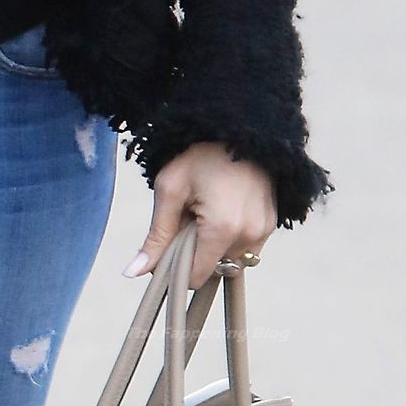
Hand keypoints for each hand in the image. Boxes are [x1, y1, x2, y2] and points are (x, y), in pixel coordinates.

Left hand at [123, 141, 276, 289]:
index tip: (168, 245)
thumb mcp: (170, 189)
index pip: (196, 277)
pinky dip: (230, 237)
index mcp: (222, 229)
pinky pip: (245, 247)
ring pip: (229, 259)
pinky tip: (224, 210)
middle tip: (188, 217)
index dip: (176, 268)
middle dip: (196, 252)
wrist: (241, 128)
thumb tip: (134, 272)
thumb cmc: (202, 154)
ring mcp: (265, 231)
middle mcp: (249, 236)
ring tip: (207, 211)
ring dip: (214, 246)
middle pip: (213, 268)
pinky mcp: (272, 225)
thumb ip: (155, 235)